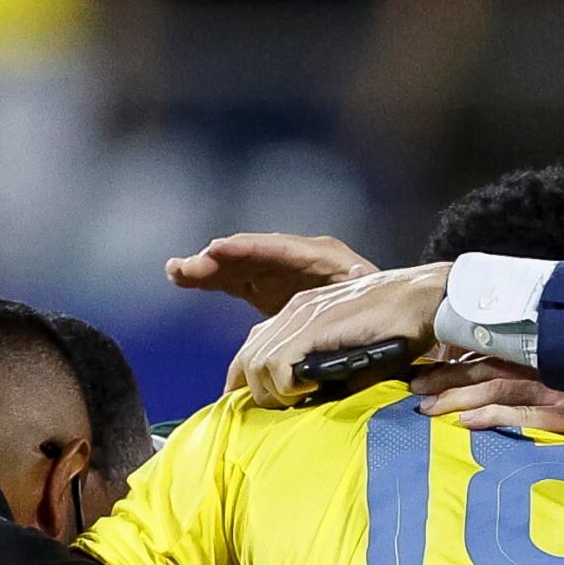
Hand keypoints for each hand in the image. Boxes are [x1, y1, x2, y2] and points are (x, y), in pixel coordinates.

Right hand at [166, 231, 374, 316]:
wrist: (386, 316)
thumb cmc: (383, 306)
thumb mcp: (373, 296)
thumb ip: (359, 286)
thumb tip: (353, 274)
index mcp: (321, 256)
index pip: (278, 248)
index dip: (247, 249)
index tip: (218, 249)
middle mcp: (295, 257)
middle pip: (252, 253)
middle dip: (220, 259)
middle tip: (190, 267)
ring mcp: (278, 271)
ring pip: (238, 265)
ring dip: (207, 269)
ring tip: (177, 272)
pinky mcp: (266, 287)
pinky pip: (233, 279)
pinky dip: (210, 279)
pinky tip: (181, 277)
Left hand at [229, 266, 449, 407]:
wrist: (424, 298)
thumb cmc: (398, 327)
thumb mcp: (350, 350)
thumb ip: (324, 369)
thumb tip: (306, 401)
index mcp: (300, 312)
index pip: (253, 348)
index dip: (245, 381)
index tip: (253, 407)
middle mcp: (295, 309)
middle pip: (247, 358)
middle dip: (254, 392)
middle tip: (281, 411)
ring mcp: (303, 314)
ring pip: (256, 363)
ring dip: (272, 392)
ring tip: (299, 402)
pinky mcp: (315, 326)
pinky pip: (278, 364)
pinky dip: (286, 386)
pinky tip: (308, 392)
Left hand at [409, 360, 563, 433]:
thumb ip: (533, 380)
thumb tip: (491, 398)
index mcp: (537, 360)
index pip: (484, 360)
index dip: (450, 367)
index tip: (419, 375)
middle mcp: (540, 370)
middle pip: (481, 371)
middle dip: (443, 380)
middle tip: (412, 390)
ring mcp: (552, 391)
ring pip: (494, 389)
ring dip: (457, 399)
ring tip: (427, 409)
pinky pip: (522, 415)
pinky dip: (492, 418)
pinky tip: (467, 425)